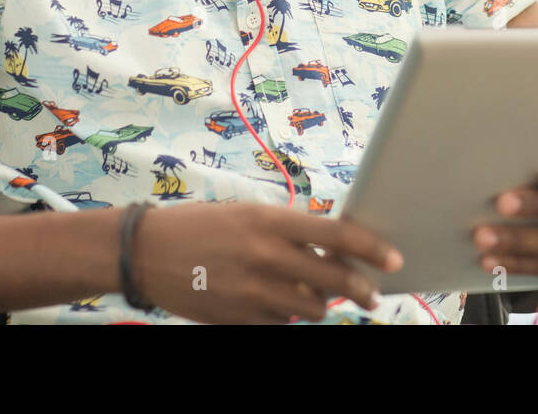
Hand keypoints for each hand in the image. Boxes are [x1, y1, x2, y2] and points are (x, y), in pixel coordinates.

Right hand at [129, 202, 402, 323]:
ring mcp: (252, 291)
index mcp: (269, 221)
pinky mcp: (239, 318)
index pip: (336, 236)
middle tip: (373, 296)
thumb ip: (288, 232)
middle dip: (361, 291)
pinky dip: (288, 316)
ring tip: (313, 296)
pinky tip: (278, 302)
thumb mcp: (247, 214)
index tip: (393, 259)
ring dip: (321, 305)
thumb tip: (331, 251)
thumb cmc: (200, 225)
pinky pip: (282, 323)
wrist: (145, 252)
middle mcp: (265, 256)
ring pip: (312, 309)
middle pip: (333, 280)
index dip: (371, 248)